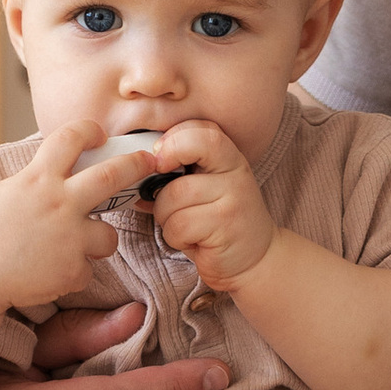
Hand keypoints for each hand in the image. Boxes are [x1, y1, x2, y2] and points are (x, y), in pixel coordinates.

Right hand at [0, 121, 145, 311]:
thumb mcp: (6, 193)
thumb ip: (36, 183)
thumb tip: (54, 174)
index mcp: (38, 178)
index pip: (71, 138)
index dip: (89, 130)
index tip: (98, 133)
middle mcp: (60, 202)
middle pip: (112, 175)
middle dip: (136, 164)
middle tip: (149, 161)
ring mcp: (70, 237)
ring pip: (108, 236)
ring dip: (98, 241)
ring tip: (72, 248)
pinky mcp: (72, 269)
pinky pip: (86, 270)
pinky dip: (72, 274)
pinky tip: (48, 274)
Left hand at [140, 120, 277, 290]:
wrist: (256, 258)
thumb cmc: (218, 221)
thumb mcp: (206, 186)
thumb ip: (180, 171)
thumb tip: (134, 171)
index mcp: (229, 157)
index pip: (203, 131)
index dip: (174, 141)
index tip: (161, 161)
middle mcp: (235, 173)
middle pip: (181, 163)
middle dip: (161, 191)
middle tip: (168, 203)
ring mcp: (233, 199)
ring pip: (172, 199)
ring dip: (167, 219)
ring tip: (187, 227)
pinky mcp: (226, 227)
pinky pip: (178, 227)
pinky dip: (176, 239)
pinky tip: (195, 241)